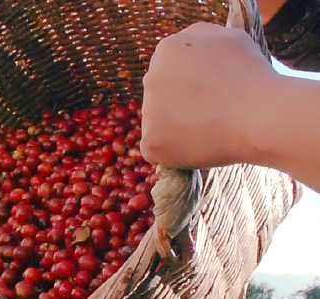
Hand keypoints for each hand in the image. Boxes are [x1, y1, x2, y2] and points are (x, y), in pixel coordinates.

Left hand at [141, 23, 278, 169]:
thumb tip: (183, 46)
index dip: (192, 83)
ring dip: (177, 127)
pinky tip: (199, 145)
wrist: (259, 118)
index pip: (170, 69)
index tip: (212, 90)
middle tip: (210, 111)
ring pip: (158, 123)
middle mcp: (151, 79)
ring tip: (208, 128)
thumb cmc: (250, 76)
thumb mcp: (228, 36)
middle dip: (180, 103)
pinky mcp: (151, 143)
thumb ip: (198, 37)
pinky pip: (159, 148)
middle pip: (161, 95)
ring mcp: (148, 112)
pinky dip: (175, 152)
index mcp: (167, 50)